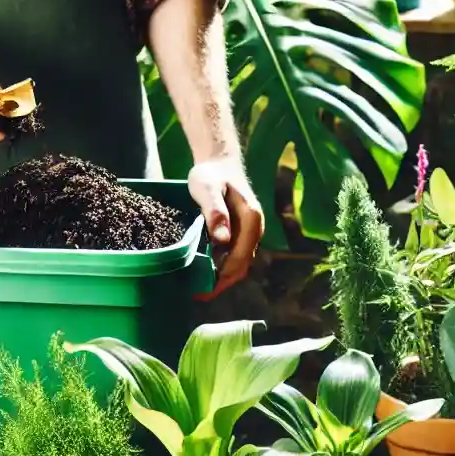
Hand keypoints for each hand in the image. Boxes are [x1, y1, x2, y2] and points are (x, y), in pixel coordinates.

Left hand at [188, 158, 264, 297]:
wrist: (220, 161)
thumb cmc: (212, 174)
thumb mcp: (207, 189)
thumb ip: (215, 213)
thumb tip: (223, 241)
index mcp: (251, 221)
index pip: (239, 260)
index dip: (222, 279)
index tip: (203, 291)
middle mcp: (255, 230)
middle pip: (242, 266)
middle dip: (222, 283)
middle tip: (199, 294)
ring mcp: (251, 232)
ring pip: (240, 263)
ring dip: (223, 277)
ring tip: (200, 286)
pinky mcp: (243, 232)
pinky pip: (236, 255)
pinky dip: (223, 266)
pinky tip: (207, 269)